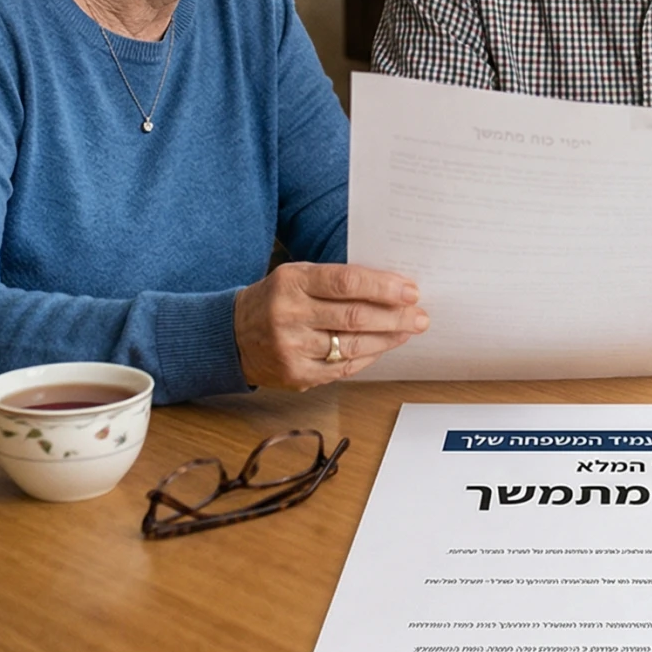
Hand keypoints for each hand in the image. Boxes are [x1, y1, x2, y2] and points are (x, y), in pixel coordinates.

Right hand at [233, 262, 427, 390]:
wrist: (232, 335)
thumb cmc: (275, 300)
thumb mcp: (298, 276)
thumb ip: (336, 279)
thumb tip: (389, 287)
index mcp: (292, 282)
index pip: (346, 282)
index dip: (383, 287)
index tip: (410, 290)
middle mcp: (289, 315)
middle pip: (354, 316)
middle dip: (395, 317)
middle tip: (420, 315)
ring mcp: (291, 348)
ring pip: (352, 345)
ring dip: (387, 339)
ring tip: (407, 331)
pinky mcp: (296, 374)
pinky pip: (342, 368)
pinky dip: (367, 358)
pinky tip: (382, 348)